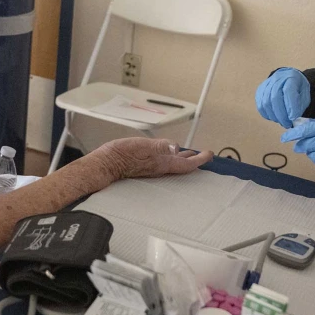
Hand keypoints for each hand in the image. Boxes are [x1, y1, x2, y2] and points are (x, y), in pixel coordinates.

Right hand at [94, 137, 212, 180]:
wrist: (105, 164)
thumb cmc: (122, 155)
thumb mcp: (143, 146)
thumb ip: (160, 147)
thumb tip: (176, 147)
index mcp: (162, 163)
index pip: (186, 164)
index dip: (200, 160)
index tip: (210, 154)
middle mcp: (159, 168)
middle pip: (181, 165)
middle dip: (193, 159)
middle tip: (202, 155)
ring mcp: (152, 168)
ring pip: (172, 163)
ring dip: (182, 157)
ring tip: (190, 153)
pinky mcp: (144, 166)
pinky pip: (163, 162)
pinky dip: (170, 157)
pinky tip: (168, 154)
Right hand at [255, 68, 310, 127]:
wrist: (289, 80)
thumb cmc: (298, 90)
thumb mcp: (305, 96)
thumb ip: (299, 106)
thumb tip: (291, 118)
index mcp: (291, 77)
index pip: (288, 91)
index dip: (290, 106)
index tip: (293, 118)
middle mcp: (277, 78)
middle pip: (275, 98)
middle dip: (281, 115)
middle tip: (287, 124)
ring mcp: (266, 84)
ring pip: (266, 103)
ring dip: (274, 116)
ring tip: (282, 122)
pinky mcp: (260, 91)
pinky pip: (260, 106)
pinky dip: (267, 115)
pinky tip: (275, 117)